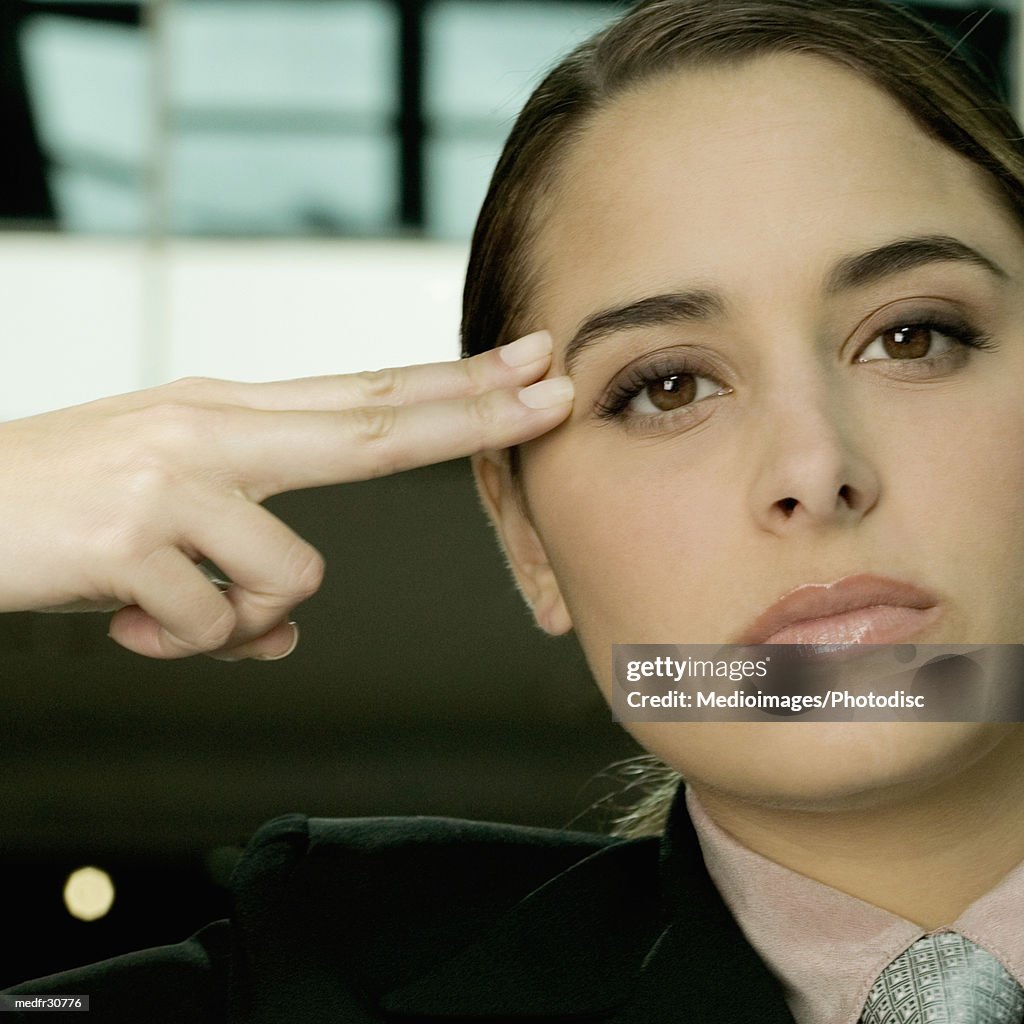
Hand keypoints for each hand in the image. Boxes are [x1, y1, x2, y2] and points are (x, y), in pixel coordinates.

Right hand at [0, 330, 570, 659]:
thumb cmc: (64, 509)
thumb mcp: (165, 518)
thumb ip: (240, 567)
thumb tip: (289, 634)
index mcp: (227, 412)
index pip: (362, 393)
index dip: (450, 382)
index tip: (523, 361)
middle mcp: (211, 426)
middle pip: (371, 426)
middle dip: (472, 412)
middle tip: (553, 389)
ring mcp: (175, 475)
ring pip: (291, 579)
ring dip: (241, 619)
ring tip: (169, 606)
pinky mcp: (134, 536)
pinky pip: (213, 628)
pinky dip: (181, 644)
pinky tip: (126, 618)